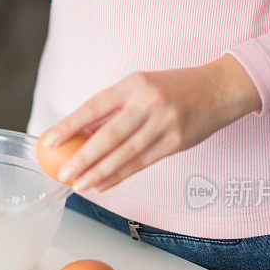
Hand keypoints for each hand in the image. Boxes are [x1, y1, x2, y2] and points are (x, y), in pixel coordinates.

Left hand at [44, 54, 260, 192]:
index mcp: (134, 84)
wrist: (220, 88)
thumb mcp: (142, 86)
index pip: (94, 106)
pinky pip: (142, 164)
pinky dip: (120, 176)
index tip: (49, 141)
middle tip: (63, 173)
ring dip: (99, 173)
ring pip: (125, 155)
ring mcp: (164, 124)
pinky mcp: (176, 143)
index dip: (70, 125)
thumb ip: (114, 108)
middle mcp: (148, 103)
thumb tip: (79, 134)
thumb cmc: (174, 88)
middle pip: (109, 136)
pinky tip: (103, 185)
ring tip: (79, 185)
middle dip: (82, 158)